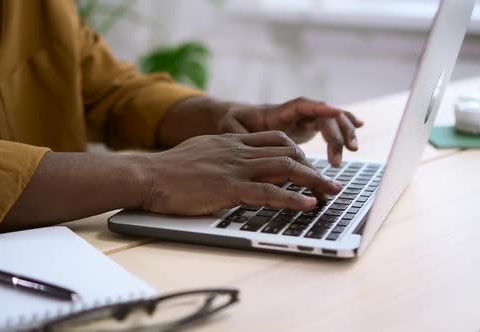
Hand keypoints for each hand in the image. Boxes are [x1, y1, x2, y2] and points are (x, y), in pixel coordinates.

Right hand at [140, 131, 341, 215]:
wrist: (147, 175)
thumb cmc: (168, 169)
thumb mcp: (199, 153)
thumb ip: (220, 156)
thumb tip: (230, 166)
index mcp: (231, 141)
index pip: (274, 139)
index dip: (296, 151)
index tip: (308, 163)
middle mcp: (238, 150)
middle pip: (287, 152)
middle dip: (314, 167)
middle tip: (331, 182)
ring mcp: (235, 168)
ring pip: (284, 168)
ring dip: (313, 181)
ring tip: (332, 193)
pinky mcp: (229, 188)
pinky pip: (268, 192)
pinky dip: (292, 199)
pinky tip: (307, 205)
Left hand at [218, 97, 363, 165]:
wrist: (233, 118)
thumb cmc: (230, 122)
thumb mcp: (228, 126)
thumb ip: (233, 131)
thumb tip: (236, 137)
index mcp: (277, 111)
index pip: (302, 105)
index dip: (320, 108)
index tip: (337, 112)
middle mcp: (294, 113)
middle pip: (322, 116)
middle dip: (335, 133)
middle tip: (339, 157)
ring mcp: (302, 119)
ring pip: (330, 120)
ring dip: (343, 133)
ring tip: (352, 151)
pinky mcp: (306, 128)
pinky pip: (330, 125)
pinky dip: (344, 126)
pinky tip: (360, 129)